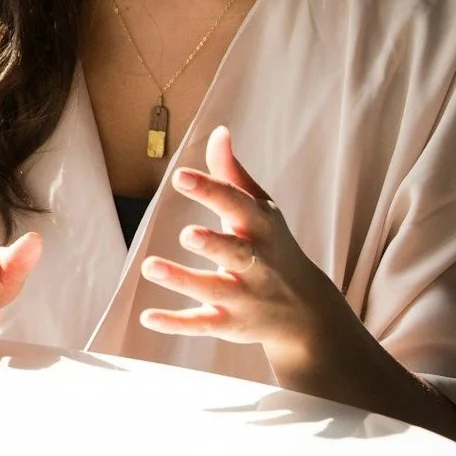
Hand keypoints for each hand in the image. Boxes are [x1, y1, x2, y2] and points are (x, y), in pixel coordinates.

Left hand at [140, 127, 455, 443]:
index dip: (210, 190)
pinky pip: (202, 324)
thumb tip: (218, 132)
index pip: (237, 206)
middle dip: (213, 244)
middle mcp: (256, 264)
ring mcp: (243, 297)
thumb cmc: (273, 247)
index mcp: (261, 229)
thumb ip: (233, 174)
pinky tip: (148, 316)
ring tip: (150, 267)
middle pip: (235, 253)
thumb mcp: (260, 210)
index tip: (181, 176)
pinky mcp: (229, 324)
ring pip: (213, 290)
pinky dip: (176, 323)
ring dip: (183, 280)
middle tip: (187, 234)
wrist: (307, 312)